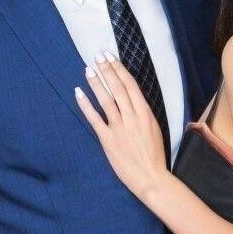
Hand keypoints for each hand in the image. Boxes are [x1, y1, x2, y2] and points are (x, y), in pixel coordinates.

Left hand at [75, 50, 167, 199]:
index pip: (130, 85)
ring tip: (88, 70)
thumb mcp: (153, 128)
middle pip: (118, 88)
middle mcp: (132, 117)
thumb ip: (142, 113)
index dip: (119, 69)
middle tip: (97, 56)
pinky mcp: (108, 140)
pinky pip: (95, 118)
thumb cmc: (154, 154)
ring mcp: (119, 128)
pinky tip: (78, 93)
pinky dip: (86, 104)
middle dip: (107, 70)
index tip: (110, 57)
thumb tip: (131, 99)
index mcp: (145, 113)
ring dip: (96, 83)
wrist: (151, 177)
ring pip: (106, 100)